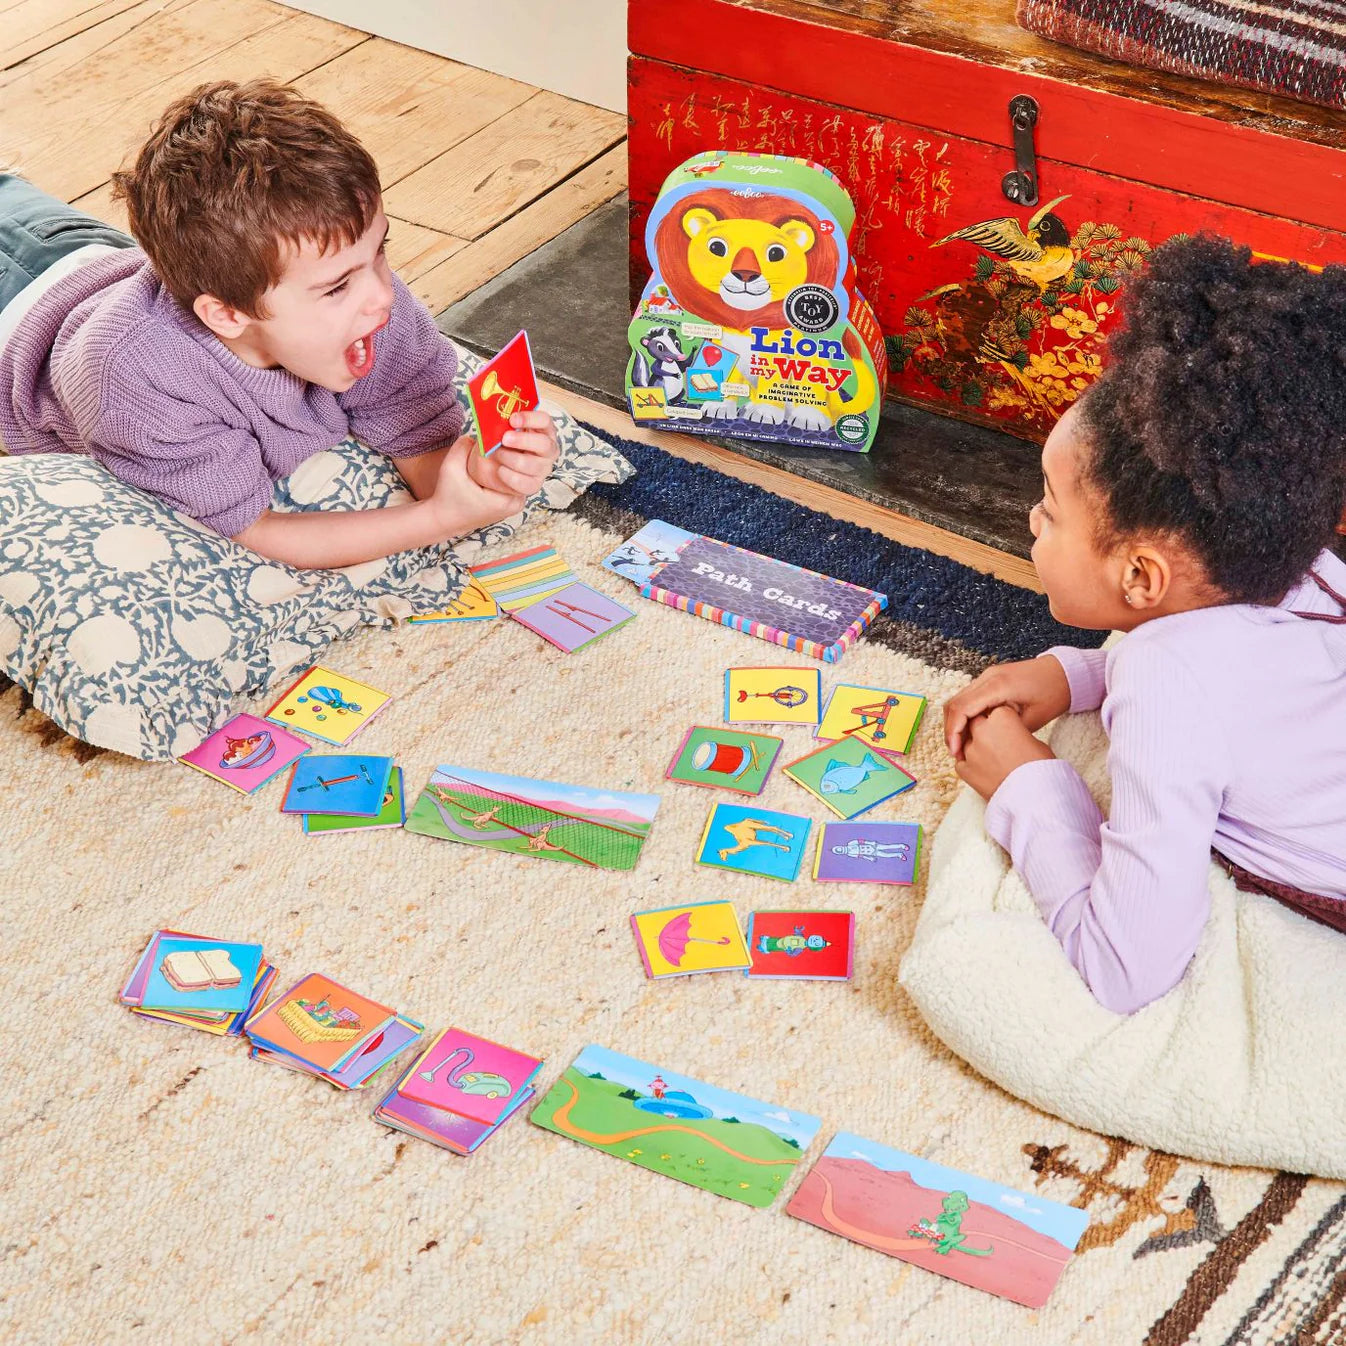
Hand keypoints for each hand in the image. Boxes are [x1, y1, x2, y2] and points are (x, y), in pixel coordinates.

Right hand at [427, 435, 528, 536]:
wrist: (443, 520)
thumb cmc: (447, 498)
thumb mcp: (450, 469)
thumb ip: (462, 447)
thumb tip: (480, 431)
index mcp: (508, 500)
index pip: (523, 467)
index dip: (514, 449)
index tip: (502, 436)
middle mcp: (516, 504)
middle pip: (524, 470)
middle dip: (515, 452)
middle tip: (504, 435)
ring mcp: (514, 503)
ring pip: (519, 474)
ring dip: (512, 458)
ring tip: (501, 442)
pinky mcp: (508, 501)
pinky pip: (513, 478)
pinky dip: (507, 466)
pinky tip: (497, 453)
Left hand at [467, 409, 559, 499]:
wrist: (493, 465)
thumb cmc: (501, 443)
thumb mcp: (502, 430)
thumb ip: (504, 424)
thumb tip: (496, 420)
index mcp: (543, 431)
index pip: (545, 421)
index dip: (530, 419)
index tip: (512, 419)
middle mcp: (548, 450)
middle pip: (544, 444)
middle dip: (523, 440)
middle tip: (504, 438)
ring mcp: (543, 468)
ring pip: (531, 464)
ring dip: (510, 458)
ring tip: (498, 454)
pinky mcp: (534, 485)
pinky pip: (523, 482)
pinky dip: (508, 476)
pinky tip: (500, 470)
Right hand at [943, 655, 1070, 758]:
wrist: (1065, 672)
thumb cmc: (1054, 694)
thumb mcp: (1033, 719)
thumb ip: (1005, 730)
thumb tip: (984, 743)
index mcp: (997, 686)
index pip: (961, 708)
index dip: (953, 732)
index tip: (956, 752)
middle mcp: (987, 677)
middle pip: (954, 703)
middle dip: (950, 730)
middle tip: (956, 752)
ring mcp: (987, 676)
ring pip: (958, 700)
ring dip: (955, 722)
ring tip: (962, 745)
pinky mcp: (990, 679)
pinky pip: (968, 697)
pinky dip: (964, 715)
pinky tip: (972, 731)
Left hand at [955, 705, 1055, 800]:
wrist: (1034, 798)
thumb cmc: (1040, 769)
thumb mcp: (1035, 741)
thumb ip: (1017, 732)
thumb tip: (1012, 734)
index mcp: (1003, 717)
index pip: (997, 710)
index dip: (1003, 720)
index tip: (1009, 729)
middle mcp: (982, 730)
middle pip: (977, 722)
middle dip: (985, 730)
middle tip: (999, 743)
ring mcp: (970, 750)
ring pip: (966, 742)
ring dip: (976, 749)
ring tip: (994, 761)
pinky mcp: (964, 769)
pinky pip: (961, 762)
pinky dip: (970, 765)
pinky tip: (985, 772)